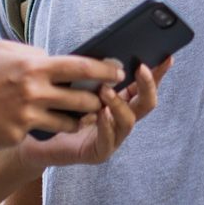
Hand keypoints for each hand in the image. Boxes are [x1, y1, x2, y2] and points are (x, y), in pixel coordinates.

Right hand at [0, 40, 120, 147]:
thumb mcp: (2, 51)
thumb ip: (32, 54)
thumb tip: (53, 58)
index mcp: (32, 66)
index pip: (81, 68)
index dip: (105, 70)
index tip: (118, 71)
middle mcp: (34, 93)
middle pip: (82, 100)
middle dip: (97, 100)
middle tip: (104, 98)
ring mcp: (26, 118)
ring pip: (67, 122)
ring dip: (76, 119)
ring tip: (78, 115)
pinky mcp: (16, 137)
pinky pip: (40, 132)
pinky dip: (41, 128)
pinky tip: (34, 123)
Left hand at [18, 58, 168, 169]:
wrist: (37, 140)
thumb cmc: (58, 109)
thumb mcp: (76, 86)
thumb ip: (92, 74)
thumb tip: (105, 52)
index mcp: (120, 101)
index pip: (143, 86)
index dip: (157, 74)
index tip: (166, 58)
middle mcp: (121, 119)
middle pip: (146, 104)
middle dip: (147, 85)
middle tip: (140, 68)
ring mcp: (113, 137)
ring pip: (128, 121)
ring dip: (119, 103)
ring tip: (106, 90)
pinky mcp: (99, 153)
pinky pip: (108, 140)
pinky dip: (106, 125)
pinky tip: (100, 114)